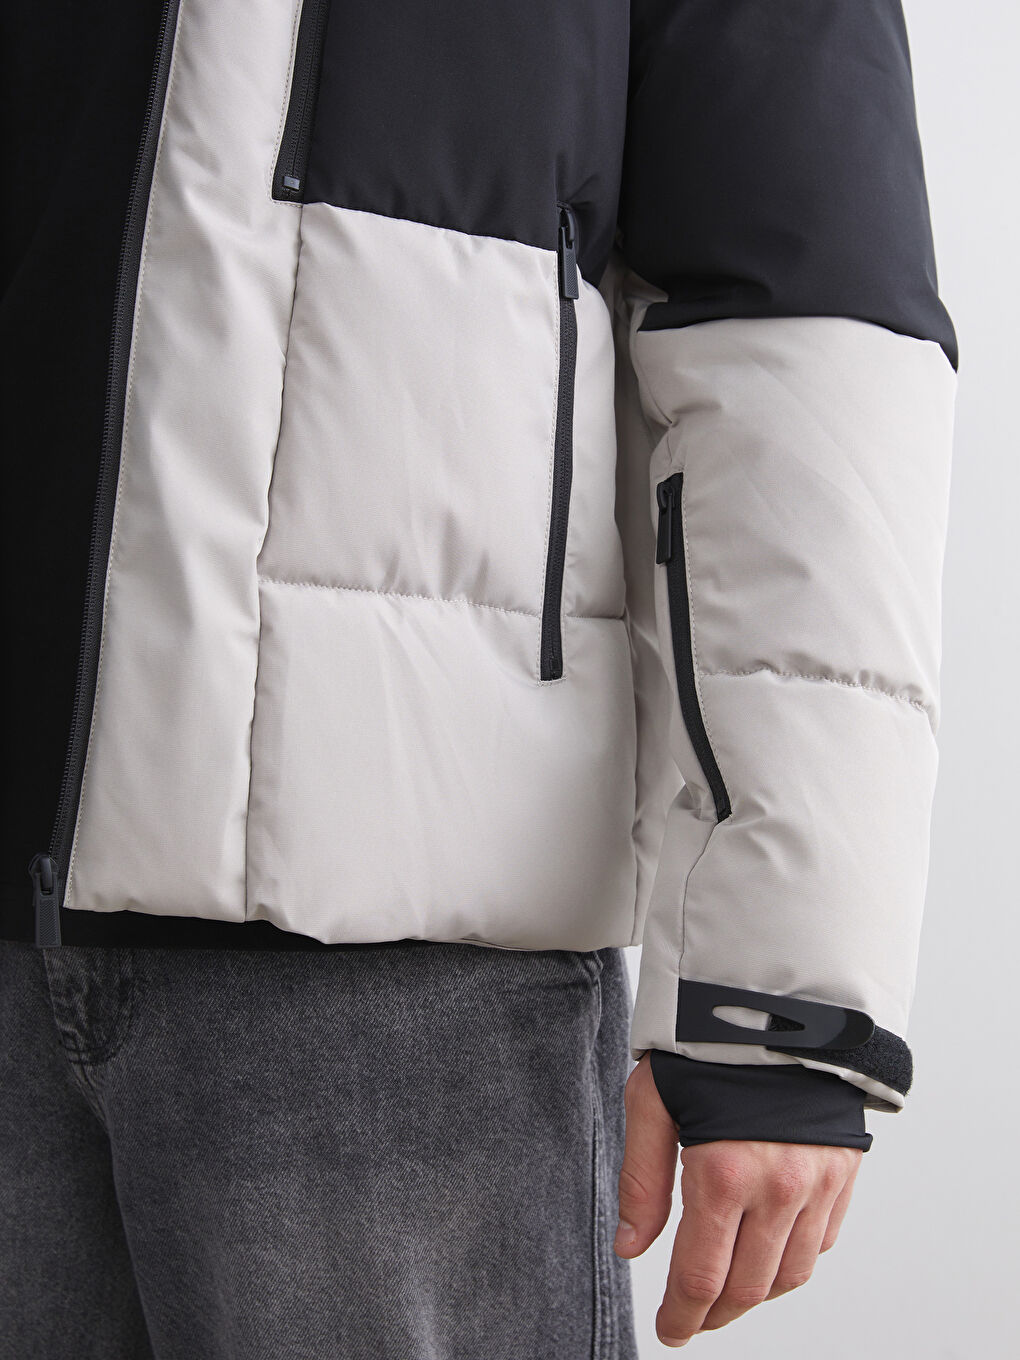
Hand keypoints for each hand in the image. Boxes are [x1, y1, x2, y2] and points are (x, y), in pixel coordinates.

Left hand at [614, 1053, 861, 1346]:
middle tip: (691, 1319)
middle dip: (715, 1313)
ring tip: (727, 1292)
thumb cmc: (708, 1043)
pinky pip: (822, 1241)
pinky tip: (768, 1252)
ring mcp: (818, 1182)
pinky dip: (794, 1260)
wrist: (781, 1002)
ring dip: (756, 1294)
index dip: (682, 1315)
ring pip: (790, 1274)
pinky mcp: (843, 1171)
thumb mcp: (652, 1100)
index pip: (701, 1276)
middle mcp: (779, 1187)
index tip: (669, 1330)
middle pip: (748, 1287)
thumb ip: (642, 1180)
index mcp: (724, 1172)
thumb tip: (631, 1247)